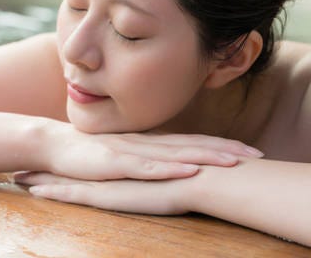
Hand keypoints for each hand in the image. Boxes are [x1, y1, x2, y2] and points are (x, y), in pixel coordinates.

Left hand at [14, 171, 193, 215]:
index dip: (71, 161)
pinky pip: (75, 195)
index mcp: (125, 164)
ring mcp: (108, 180)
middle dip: (45, 167)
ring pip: (66, 179)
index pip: (93, 162)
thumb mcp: (175, 174)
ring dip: (41, 179)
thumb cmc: (195, 177)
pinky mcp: (109, 194)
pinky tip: (35, 193)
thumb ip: (167, 173)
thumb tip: (175, 175)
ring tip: (15, 178)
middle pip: (72, 167)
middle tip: (20, 169)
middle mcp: (111, 169)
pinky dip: (54, 193)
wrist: (200, 177)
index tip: (52, 161)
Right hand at [38, 124, 262, 180]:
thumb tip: (173, 168)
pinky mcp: (114, 162)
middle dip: (226, 149)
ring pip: (175, 153)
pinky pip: (146, 166)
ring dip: (206, 156)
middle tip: (258, 155)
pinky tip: (189, 170)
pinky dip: (169, 168)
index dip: (222, 144)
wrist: (52, 146)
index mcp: (149, 142)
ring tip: (235, 162)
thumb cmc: (87, 155)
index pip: (192, 141)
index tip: (252, 151)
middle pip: (192, 144)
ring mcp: (131, 150)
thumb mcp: (122, 158)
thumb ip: (146, 160)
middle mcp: (145, 142)